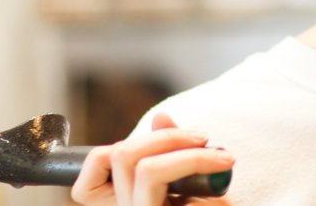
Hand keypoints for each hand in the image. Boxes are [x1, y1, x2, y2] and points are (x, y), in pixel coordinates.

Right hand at [71, 112, 235, 204]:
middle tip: (205, 139)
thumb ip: (172, 152)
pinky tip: (222, 167)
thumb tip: (160, 118)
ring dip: (185, 146)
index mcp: (124, 203)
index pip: (93, 171)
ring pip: (140, 165)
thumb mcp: (192, 182)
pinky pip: (155, 176)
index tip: (164, 145)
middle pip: (120, 155)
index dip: (116, 148)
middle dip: (167, 136)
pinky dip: (194, 160)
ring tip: (221, 155)